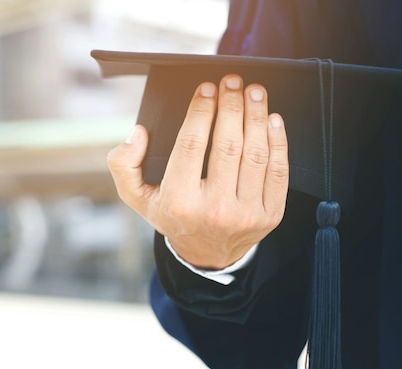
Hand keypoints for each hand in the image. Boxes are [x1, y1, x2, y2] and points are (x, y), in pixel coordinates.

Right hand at [107, 74, 288, 269]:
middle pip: (227, 145)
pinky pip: (278, 172)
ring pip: (255, 154)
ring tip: (254, 91)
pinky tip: (272, 118)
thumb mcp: (136, 196)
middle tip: (233, 81)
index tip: (206, 88)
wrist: (207, 254)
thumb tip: (139, 133)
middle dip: (232, 106)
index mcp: (179, 201)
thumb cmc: (171, 214)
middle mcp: (213, 209)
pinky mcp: (270, 215)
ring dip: (257, 116)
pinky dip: (277, 141)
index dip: (201, 111)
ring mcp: (245, 214)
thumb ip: (123, 164)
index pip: (191, 145)